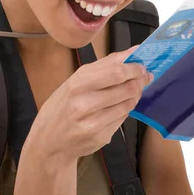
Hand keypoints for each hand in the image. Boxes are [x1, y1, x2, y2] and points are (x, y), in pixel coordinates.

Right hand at [26, 46, 152, 161]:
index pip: (115, 71)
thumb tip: (132, 53)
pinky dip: (125, 110)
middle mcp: (84, 103)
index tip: (142, 64)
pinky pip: (122, 119)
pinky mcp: (100, 137)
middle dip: (140, 80)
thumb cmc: (62, 106)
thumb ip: (103, 68)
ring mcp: (92, 122)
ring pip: (128, 104)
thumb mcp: (74, 82)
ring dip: (135, 95)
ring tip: (133, 91)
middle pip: (126, 87)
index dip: (134, 66)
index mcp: (77, 84)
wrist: (49, 141)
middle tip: (144, 77)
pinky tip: (119, 107)